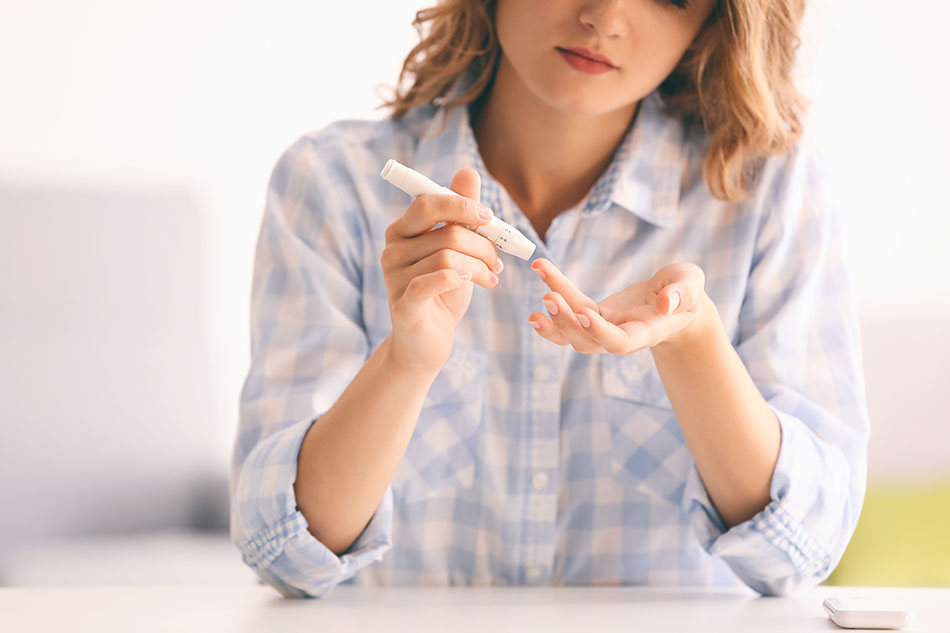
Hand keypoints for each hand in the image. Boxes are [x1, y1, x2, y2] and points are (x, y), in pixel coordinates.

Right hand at [380, 168, 503, 373]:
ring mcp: (394, 278)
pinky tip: (474, 284)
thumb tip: (468, 171)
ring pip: (450, 258)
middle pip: (448, 233)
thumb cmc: (443, 290)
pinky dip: (460, 279)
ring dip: (481, 267)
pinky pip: (435, 280)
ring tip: (490, 278)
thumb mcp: (456, 249)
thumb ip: (460, 212)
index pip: (429, 202)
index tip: (488, 218)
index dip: (462, 205)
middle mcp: (392, 250)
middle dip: (482, 245)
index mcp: (402, 230)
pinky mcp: (404, 305)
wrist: (427, 341)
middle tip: (497, 261)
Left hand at [528, 258, 714, 353]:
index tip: (583, 313)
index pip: (619, 342)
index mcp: (646, 332)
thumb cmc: (685, 294)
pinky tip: (540, 279)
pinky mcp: (593, 316)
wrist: (675, 305)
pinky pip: (568, 314)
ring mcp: (604, 328)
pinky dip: (552, 303)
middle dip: (566, 323)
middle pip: (588, 342)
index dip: (600, 331)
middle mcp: (620, 336)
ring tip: (539, 296)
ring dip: (552, 319)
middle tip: (550, 299)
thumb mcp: (691, 287)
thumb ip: (682, 294)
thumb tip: (666, 303)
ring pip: (572, 333)